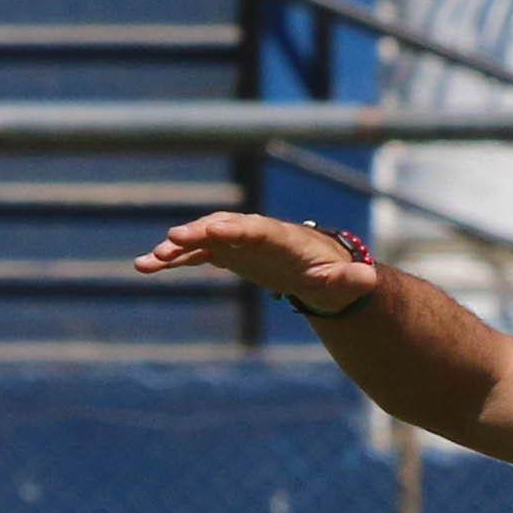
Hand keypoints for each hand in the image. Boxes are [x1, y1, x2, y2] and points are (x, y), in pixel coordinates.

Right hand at [132, 211, 377, 314]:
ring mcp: (236, 242)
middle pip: (220, 229)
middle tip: (170, 242)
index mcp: (280, 237)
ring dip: (174, 250)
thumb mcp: (345, 283)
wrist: (322, 273)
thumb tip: (368, 279)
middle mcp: (253, 233)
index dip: (232, 229)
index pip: (253, 229)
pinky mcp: (226, 254)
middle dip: (196, 234)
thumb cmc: (334, 278)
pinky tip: (144, 267)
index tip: (211, 230)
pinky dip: (171, 261)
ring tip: (146, 262)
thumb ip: (352, 280)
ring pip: (201, 241)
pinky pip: (194, 255)